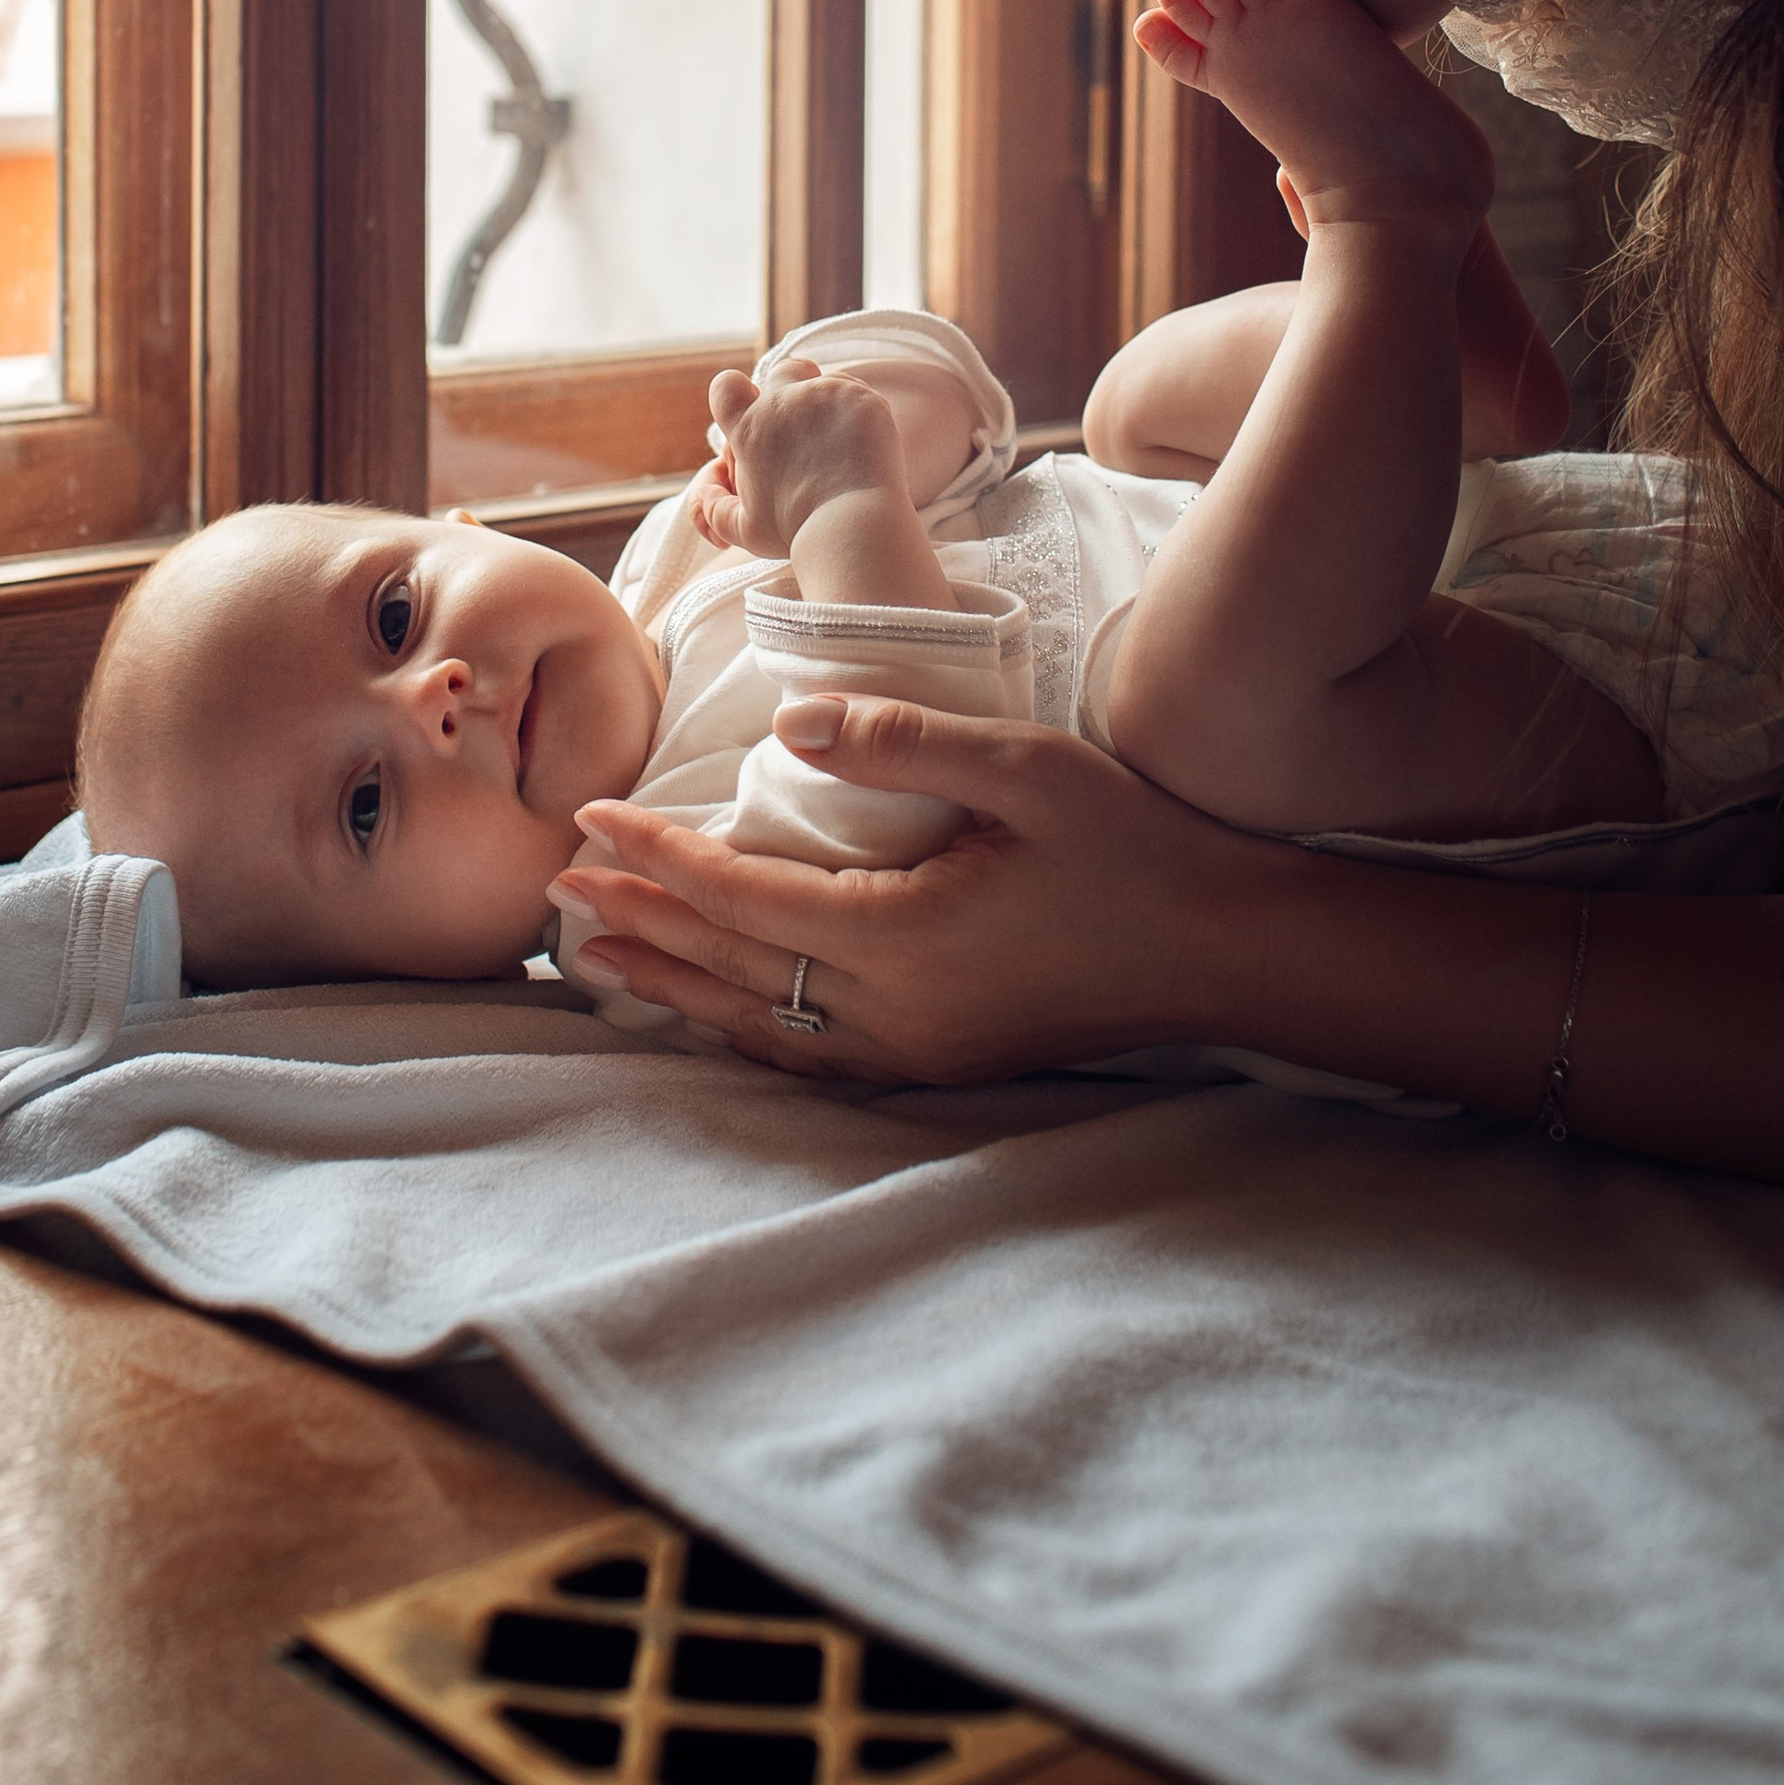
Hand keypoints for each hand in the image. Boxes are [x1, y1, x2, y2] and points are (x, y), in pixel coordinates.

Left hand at [545, 693, 1293, 1084]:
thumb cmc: (1135, 846)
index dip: (659, 860)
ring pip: (760, 1025)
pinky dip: (741, 1026)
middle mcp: (895, 1014)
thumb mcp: (1025, 769)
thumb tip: (785, 722)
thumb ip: (899, 741)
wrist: (1228, 949)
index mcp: (904, 940)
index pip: (743, 899)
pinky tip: (710, 1011)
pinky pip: (808, 1053)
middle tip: (555, 892)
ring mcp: (919, 1050)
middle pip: (731, 971)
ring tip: (597, 959)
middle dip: (639, 926)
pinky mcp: (943, 1062)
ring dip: (674, 987)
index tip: (589, 821)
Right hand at [688, 355, 907, 557]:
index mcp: (750, 428)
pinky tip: (864, 445)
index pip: (725, 387)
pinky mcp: (863, 399)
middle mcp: (783, 402)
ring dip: (830, 407)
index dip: (734, 394)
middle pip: (784, 371)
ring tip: (841, 447)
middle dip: (792, 389)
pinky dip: (859, 415)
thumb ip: (714, 509)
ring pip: (827, 384)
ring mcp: (825, 395)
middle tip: (807, 427)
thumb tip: (705, 491)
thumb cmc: (798, 533)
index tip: (752, 410)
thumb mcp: (744, 529)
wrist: (854, 529)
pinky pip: (858, 395)